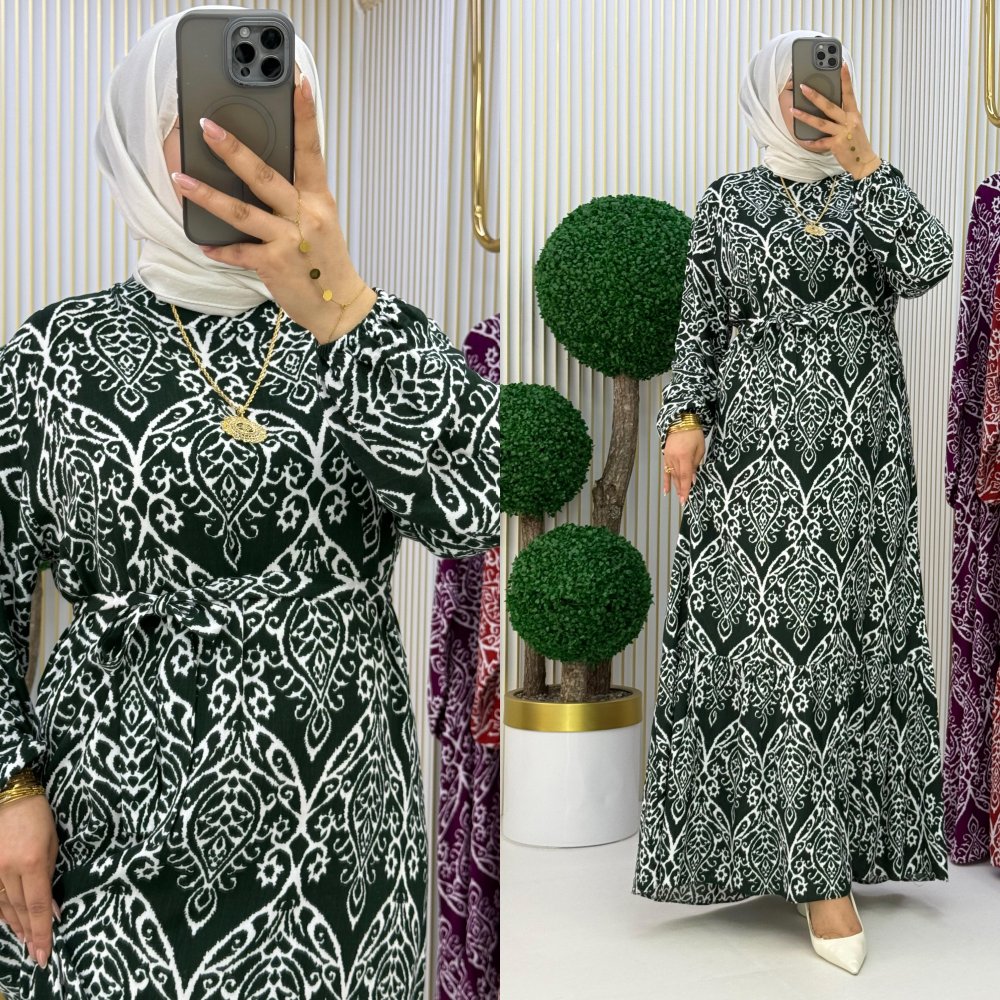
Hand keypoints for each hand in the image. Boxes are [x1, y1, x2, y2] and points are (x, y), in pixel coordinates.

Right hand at [0, 795, 59, 968]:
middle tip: (38, 954)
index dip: (42, 931)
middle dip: (30, 935)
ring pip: (3, 909)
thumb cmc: (38, 816)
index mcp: (31, 862)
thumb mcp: (52, 842)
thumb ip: (50, 874)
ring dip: (17, 927)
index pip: (38, 906)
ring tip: (27, 942)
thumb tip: (51, 907)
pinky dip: (2, 914)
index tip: (45, 953)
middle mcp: (7, 871)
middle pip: (20, 911)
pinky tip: (10, 924)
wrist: (8, 797)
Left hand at [170, 76, 376, 343]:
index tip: (298, 83)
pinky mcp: (274, 266)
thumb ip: (299, 197)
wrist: (339, 307)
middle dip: (233, 150)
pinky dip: (220, 249)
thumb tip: (263, 172)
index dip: (306, 116)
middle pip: (265, 177)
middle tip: (205, 126)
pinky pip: (240, 253)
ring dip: (207, 194)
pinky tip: (202, 243)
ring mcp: (289, 241)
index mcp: (319, 200)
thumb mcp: (322, 222)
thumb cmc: (326, 262)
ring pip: (242, 212)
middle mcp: (305, 216)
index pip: (312, 151)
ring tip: (179, 178)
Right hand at [662, 427, 704, 504]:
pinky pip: (666, 471)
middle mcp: (674, 458)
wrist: (681, 421)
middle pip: (678, 478)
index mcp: (684, 456)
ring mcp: (668, 458)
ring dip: (676, 487)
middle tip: (684, 501)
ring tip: (679, 497)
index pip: (685, 476)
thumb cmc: (694, 434)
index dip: (685, 489)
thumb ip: (695, 464)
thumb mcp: (700, 449)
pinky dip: (666, 481)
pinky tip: (666, 491)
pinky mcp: (666, 456)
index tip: (685, 500)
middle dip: (681, 490)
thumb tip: (693, 479)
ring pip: (673, 475)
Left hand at [791, 63, 881, 179]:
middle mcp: (849, 121)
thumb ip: (844, 116)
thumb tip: (829, 106)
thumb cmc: (856, 143)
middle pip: (830, 106)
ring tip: (792, 110)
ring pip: (821, 123)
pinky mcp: (837, 146)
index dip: (846, 79)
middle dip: (815, 96)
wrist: (864, 162)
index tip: (841, 65)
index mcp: (854, 114)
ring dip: (805, 116)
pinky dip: (810, 142)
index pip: (850, 93)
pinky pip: (820, 143)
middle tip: (803, 86)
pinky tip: (801, 139)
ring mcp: (842, 133)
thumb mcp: (854, 125)